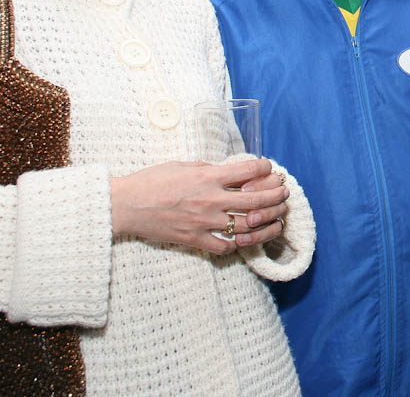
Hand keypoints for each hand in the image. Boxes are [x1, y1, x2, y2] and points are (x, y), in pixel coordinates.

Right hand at [110, 160, 288, 254]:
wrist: (125, 205)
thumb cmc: (151, 181)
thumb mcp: (182, 165)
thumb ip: (208, 168)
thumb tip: (228, 170)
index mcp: (208, 177)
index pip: (248, 171)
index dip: (264, 168)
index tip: (269, 168)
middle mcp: (210, 199)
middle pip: (256, 198)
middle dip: (276, 195)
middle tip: (284, 193)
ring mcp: (204, 222)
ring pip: (247, 225)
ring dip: (268, 221)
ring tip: (278, 217)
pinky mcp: (195, 240)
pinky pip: (224, 246)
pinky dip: (237, 243)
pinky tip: (246, 238)